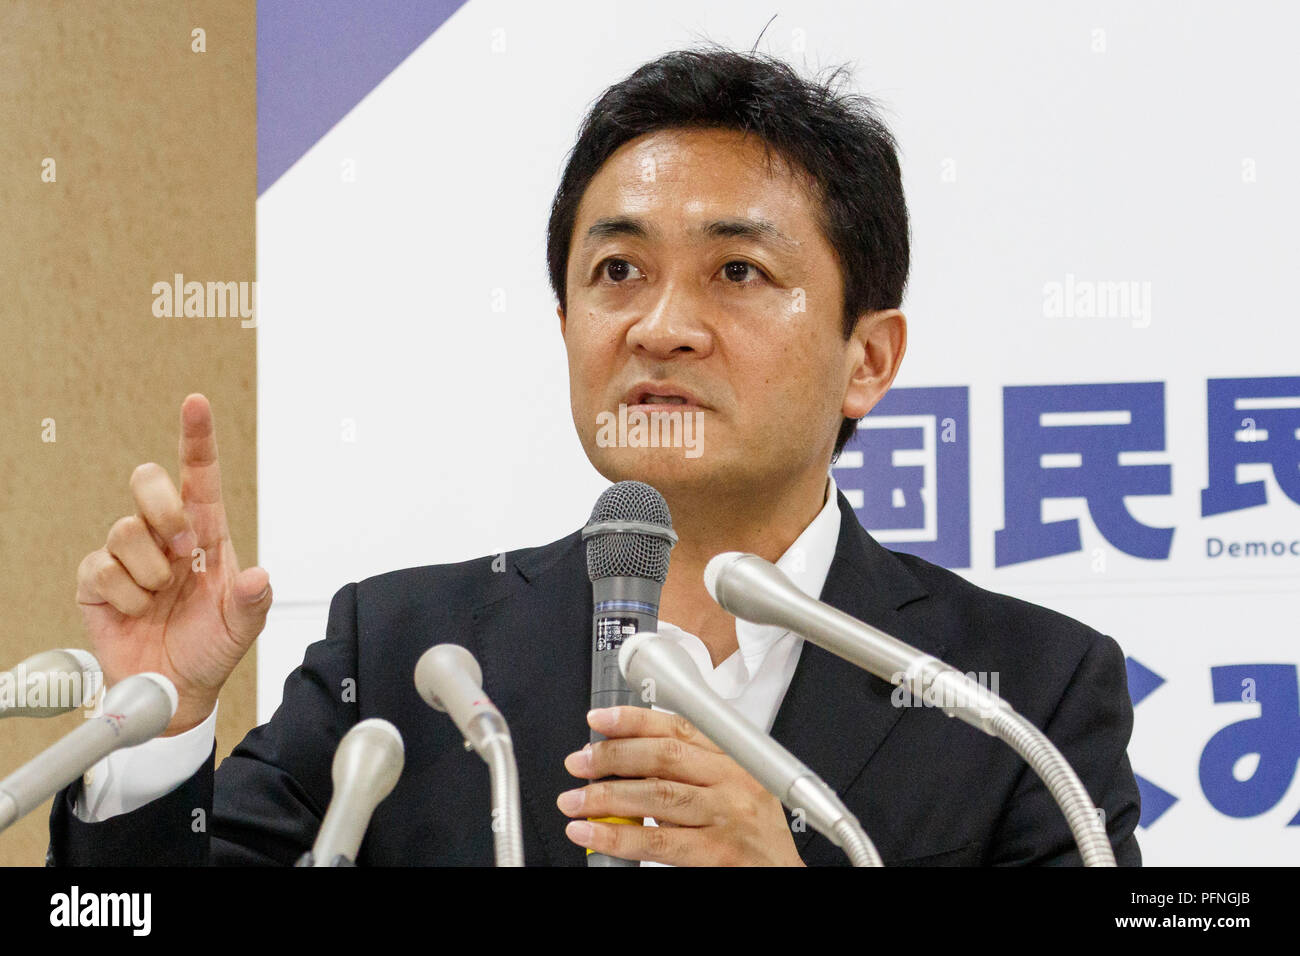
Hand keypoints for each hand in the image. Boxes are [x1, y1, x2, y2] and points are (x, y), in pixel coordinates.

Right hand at [75, 394, 271, 735]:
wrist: (175, 690)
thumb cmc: (210, 649)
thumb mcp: (243, 627)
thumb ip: (253, 601)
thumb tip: (257, 576)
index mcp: (205, 535)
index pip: (201, 477)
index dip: (197, 439)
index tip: (196, 403)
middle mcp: (165, 538)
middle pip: (148, 482)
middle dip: (162, 507)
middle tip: (182, 549)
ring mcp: (129, 557)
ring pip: (124, 529)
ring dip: (148, 570)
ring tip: (161, 598)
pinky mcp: (97, 582)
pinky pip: (100, 567)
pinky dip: (124, 594)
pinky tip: (137, 610)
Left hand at [557, 706, 805, 865]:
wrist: (782, 877)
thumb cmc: (753, 836)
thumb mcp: (730, 791)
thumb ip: (689, 774)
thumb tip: (624, 764)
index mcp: (733, 759)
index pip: (679, 727)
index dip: (634, 720)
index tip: (599, 719)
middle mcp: (733, 782)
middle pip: (663, 757)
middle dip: (612, 756)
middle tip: (578, 763)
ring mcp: (726, 816)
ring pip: (657, 796)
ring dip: (606, 797)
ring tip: (573, 801)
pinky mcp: (717, 853)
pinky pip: (658, 841)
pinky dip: (617, 837)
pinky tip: (590, 832)